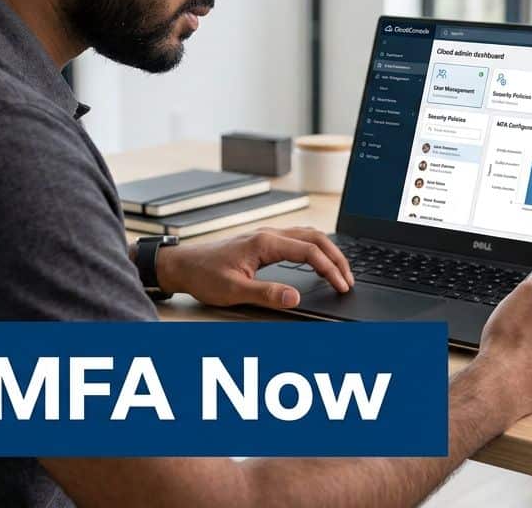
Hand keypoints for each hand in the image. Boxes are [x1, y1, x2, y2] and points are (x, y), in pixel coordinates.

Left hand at [155, 227, 354, 307]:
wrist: (183, 265)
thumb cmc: (203, 275)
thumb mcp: (234, 290)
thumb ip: (267, 293)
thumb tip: (295, 297)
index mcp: (264, 243)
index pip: (309, 251)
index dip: (330, 268)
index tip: (341, 286)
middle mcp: (268, 234)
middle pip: (315, 238)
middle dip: (337, 258)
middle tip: (349, 279)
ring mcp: (266, 235)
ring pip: (308, 234)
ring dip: (328, 250)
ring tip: (340, 271)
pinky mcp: (263, 241)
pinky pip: (298, 237)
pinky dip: (315, 247)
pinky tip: (317, 260)